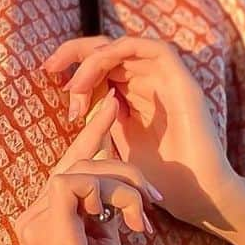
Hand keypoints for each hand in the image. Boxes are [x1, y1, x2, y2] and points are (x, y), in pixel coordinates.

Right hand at [16, 90, 155, 244]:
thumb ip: (104, 216)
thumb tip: (117, 192)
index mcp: (50, 217)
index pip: (71, 167)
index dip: (90, 133)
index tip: (111, 104)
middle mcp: (37, 210)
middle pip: (77, 161)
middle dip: (113, 153)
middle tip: (148, 180)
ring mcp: (37, 214)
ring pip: (81, 168)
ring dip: (122, 185)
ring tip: (143, 215)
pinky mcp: (48, 220)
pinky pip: (78, 181)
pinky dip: (108, 192)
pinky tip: (124, 219)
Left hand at [42, 35, 244, 232]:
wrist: (196, 197)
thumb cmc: (157, 179)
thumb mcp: (117, 142)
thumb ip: (100, 118)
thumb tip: (75, 99)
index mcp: (133, 94)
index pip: (101, 64)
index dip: (74, 65)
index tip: (49, 76)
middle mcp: (149, 82)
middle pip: (109, 49)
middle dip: (75, 54)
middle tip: (51, 67)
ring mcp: (167, 80)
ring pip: (125, 47)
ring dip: (94, 59)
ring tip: (76, 86)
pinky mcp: (184, 82)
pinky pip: (156, 48)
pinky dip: (123, 51)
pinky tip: (99, 71)